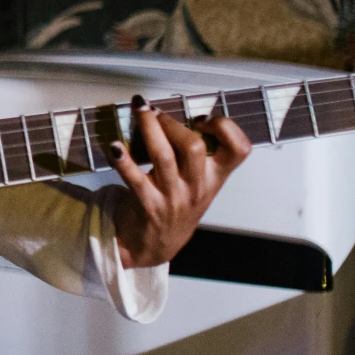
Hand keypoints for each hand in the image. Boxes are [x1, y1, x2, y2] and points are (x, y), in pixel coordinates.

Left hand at [109, 101, 250, 268]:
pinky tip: (115, 146)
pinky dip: (123, 160)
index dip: (225, 128)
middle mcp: (197, 187)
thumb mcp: (198, 183)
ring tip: (139, 109)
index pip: (239, 150)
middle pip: (194, 147)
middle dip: (172, 122)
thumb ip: (198, 155)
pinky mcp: (148, 206)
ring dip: (148, 127)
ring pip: (163, 156)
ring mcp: (173, 198)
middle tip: (155, 111)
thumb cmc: (176, 206)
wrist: (156, 246)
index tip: (203, 118)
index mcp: (215, 178)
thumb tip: (178, 113)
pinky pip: (135, 179)